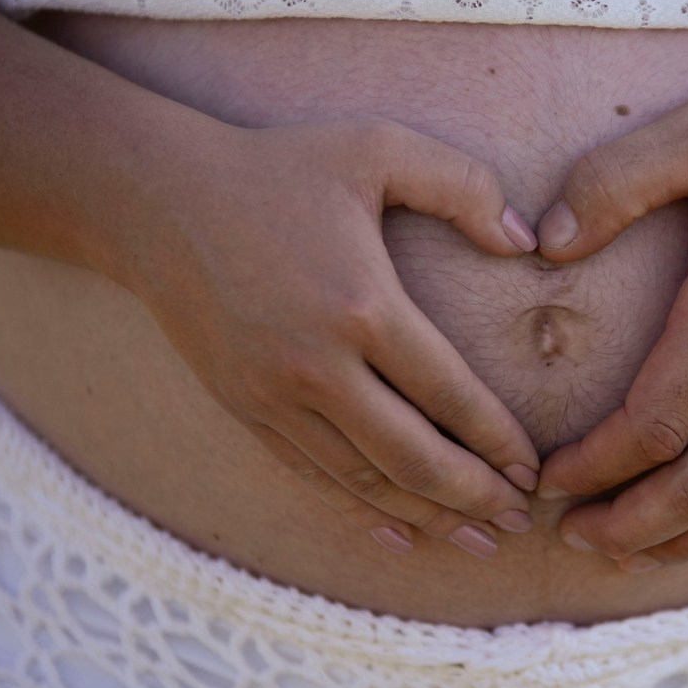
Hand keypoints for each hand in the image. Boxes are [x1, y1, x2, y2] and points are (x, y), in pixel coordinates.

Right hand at [114, 118, 540, 555]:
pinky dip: (362, 510)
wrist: (155, 199)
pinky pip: (313, 476)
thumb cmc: (277, 168)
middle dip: (474, 497)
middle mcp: (318, 366)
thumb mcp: (377, 147)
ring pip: (365, 480)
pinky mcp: (243, 409)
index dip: (499, 441)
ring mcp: (274, 396)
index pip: (450, 395)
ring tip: (477, 539)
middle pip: (413, 457)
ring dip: (427, 516)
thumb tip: (523, 243)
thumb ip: (463, 186)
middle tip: (520, 520)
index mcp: (364, 307)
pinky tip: (401, 530)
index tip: (533, 469)